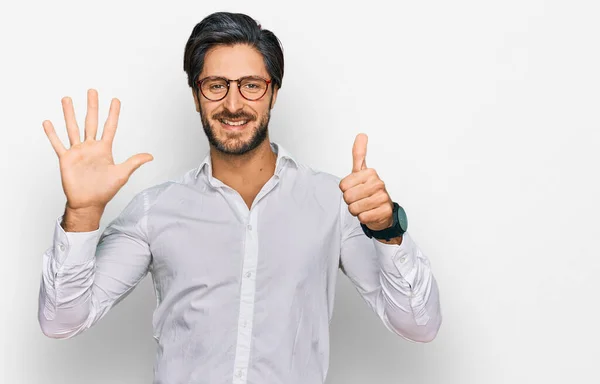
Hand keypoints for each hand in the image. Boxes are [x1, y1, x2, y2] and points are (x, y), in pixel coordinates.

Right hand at [43, 89, 152, 212]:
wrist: (89, 203)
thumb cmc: (105, 190)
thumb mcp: (122, 174)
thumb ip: (134, 162)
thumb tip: (150, 156)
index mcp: (104, 149)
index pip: (110, 127)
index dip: (113, 113)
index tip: (115, 100)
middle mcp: (91, 147)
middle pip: (91, 121)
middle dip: (92, 106)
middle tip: (92, 91)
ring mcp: (78, 151)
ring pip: (73, 128)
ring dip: (70, 113)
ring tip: (67, 99)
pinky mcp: (66, 159)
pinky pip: (58, 144)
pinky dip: (52, 134)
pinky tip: (48, 122)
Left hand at [339, 133, 393, 230]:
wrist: (383, 211)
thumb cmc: (369, 191)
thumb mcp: (361, 172)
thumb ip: (359, 154)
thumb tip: (362, 134)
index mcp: (370, 173)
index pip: (343, 186)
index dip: (346, 191)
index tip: (356, 189)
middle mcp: (378, 183)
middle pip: (348, 197)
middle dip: (351, 202)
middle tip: (360, 199)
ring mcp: (383, 198)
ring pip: (354, 208)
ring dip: (357, 210)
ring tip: (365, 206)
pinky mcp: (385, 211)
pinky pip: (363, 218)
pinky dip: (363, 218)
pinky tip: (370, 213)